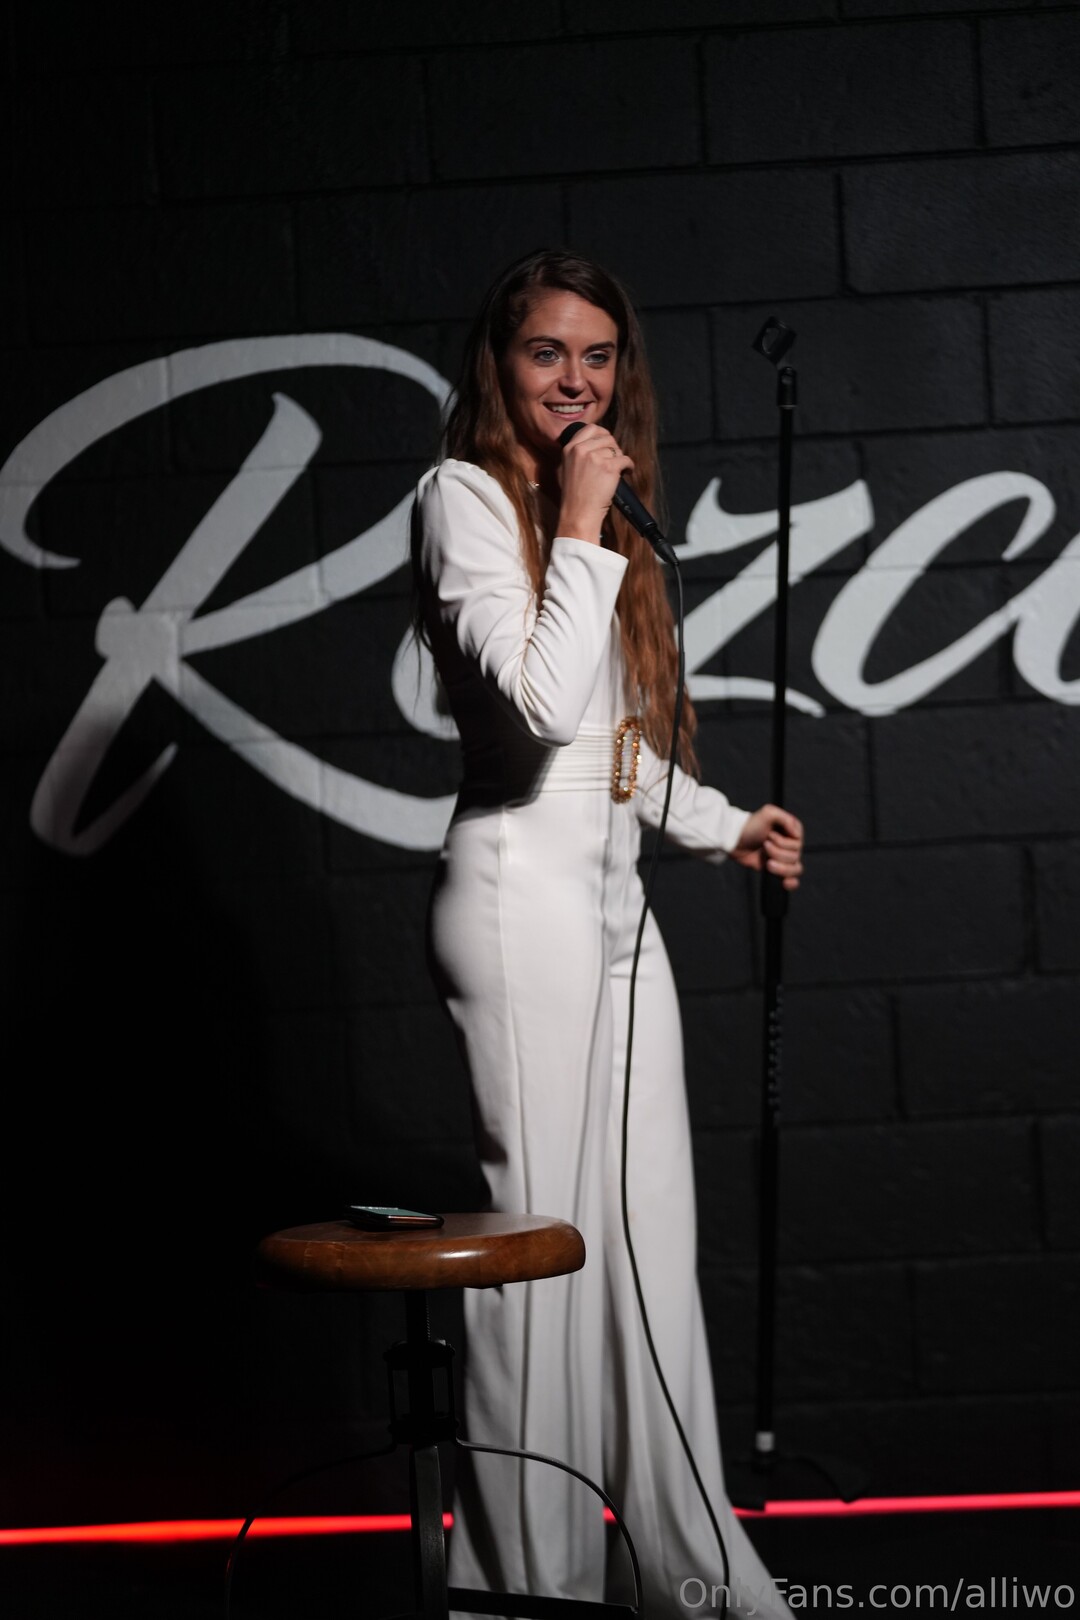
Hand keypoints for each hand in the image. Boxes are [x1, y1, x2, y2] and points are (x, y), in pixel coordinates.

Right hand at [557, 424, 633, 545]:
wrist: (578, 514)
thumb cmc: (573, 497)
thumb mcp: (565, 469)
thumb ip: (575, 454)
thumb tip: (590, 445)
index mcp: (569, 448)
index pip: (591, 428)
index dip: (603, 434)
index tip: (607, 442)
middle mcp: (581, 450)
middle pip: (607, 437)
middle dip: (613, 447)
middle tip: (613, 460)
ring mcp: (595, 458)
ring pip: (616, 449)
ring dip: (620, 459)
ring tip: (617, 470)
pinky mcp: (609, 468)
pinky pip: (626, 459)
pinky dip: (629, 466)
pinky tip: (626, 472)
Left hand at [731, 804, 804, 889]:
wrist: (734, 841)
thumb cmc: (750, 826)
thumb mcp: (768, 813)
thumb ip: (786, 819)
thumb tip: (797, 835)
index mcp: (792, 830)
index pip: (798, 842)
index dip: (784, 841)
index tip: (770, 836)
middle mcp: (791, 844)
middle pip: (795, 856)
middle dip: (777, 852)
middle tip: (764, 845)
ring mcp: (785, 858)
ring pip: (795, 868)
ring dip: (781, 867)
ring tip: (767, 863)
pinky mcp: (778, 869)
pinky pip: (792, 879)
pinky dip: (791, 882)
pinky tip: (785, 882)